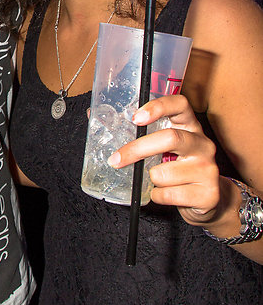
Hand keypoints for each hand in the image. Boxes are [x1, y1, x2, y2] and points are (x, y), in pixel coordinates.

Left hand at [108, 94, 219, 224]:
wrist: (207, 200)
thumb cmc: (176, 167)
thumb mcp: (161, 147)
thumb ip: (137, 132)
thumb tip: (94, 115)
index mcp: (189, 126)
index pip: (180, 104)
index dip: (159, 106)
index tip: (137, 117)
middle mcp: (202, 143)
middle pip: (170, 137)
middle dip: (138, 149)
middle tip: (116, 159)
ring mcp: (208, 168)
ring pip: (164, 173)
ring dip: (150, 179)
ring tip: (157, 181)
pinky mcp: (209, 193)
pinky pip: (169, 195)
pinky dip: (158, 197)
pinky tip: (166, 194)